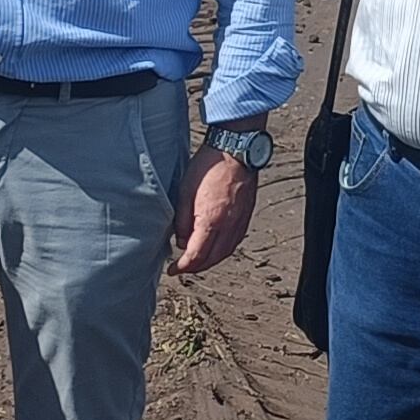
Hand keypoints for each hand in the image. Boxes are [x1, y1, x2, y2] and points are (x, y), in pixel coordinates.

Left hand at [167, 146, 259, 275]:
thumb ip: (181, 221)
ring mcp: (240, 221)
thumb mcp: (184, 192)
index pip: (196, 255)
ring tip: (197, 261)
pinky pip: (234, 242)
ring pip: (225, 253)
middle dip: (195, 268)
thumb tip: (181, 240)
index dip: (183, 267)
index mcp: (211, 220)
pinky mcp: (246, 216)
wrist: (235, 149)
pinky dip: (222, 250)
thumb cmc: (209, 165)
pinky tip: (214, 247)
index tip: (173, 270)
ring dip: (210, 261)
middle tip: (182, 268)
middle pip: (212, 259)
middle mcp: (229, 225)